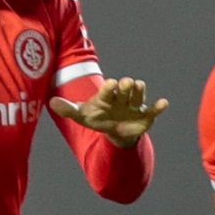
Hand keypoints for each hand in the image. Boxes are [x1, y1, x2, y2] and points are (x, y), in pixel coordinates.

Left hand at [49, 77, 167, 147]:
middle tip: (125, 84)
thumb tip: (51, 103)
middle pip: (125, 88)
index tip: (111, 84)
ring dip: (139, 91)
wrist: (114, 131)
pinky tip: (163, 103)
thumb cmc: (98, 118)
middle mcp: (122, 97)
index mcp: (107, 95)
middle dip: (125, 85)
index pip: (109, 89)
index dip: (110, 87)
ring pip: (138, 95)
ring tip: (139, 87)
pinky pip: (154, 110)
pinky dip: (159, 107)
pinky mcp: (145, 115)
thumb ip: (68, 109)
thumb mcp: (82, 116)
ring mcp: (134, 105)